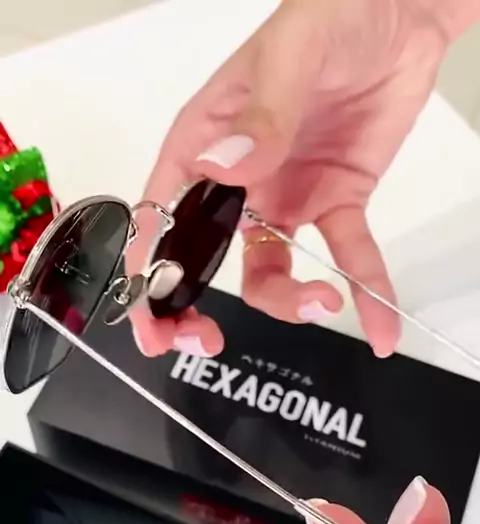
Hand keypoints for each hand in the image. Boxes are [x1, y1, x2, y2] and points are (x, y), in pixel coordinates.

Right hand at [128, 0, 451, 358]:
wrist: (402, 14)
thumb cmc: (332, 13)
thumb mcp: (290, 53)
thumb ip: (260, 114)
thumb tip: (225, 167)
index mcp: (203, 143)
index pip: (160, 217)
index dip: (148, 275)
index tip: (152, 322)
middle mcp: (237, 182)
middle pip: (203, 258)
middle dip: (195, 307)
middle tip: (205, 341)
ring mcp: (285, 199)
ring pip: (271, 271)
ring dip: (290, 302)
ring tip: (324, 303)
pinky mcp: (335, 204)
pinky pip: (346, 257)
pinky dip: (367, 290)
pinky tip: (380, 326)